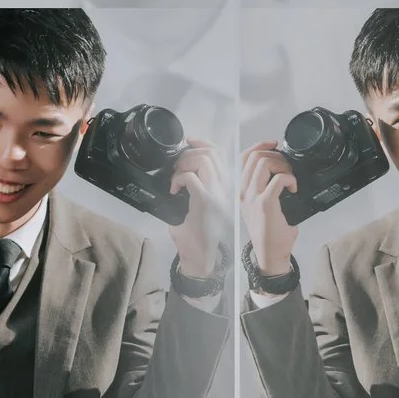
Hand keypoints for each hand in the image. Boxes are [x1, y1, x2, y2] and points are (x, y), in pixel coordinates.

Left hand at [167, 139, 226, 276]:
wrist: (201, 256)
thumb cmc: (198, 233)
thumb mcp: (200, 204)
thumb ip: (197, 185)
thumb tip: (180, 169)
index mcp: (224, 186)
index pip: (220, 153)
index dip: (203, 142)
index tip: (188, 141)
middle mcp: (224, 188)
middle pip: (212, 152)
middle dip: (189, 152)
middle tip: (177, 166)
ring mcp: (216, 194)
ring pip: (204, 160)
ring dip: (184, 163)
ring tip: (176, 177)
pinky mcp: (205, 202)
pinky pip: (191, 177)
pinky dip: (179, 178)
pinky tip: (174, 189)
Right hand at [240, 141, 297, 276]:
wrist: (269, 255)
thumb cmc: (268, 233)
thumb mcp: (260, 206)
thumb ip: (265, 188)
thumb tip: (280, 169)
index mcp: (241, 190)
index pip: (243, 158)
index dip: (259, 145)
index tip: (274, 144)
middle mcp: (243, 192)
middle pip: (254, 156)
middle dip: (275, 155)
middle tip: (287, 167)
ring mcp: (252, 197)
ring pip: (264, 163)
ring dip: (282, 165)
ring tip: (290, 177)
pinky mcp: (265, 204)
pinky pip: (278, 180)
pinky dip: (289, 179)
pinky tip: (293, 188)